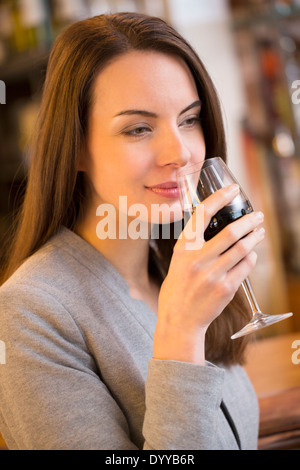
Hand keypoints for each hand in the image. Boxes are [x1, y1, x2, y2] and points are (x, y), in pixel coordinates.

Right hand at [153, 184, 264, 364]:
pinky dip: (251, 258)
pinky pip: (245, 267)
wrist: (179, 319)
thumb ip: (194, 246)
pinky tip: (252, 255)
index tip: (233, 189)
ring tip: (259, 232)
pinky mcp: (225, 288)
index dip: (220, 198)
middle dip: (249, 221)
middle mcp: (198, 258)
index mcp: (184, 248)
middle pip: (231, 231)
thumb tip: (216, 230)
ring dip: (254, 238)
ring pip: (242, 248)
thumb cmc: (177, 289)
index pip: (202, 214)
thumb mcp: (178, 261)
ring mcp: (213, 274)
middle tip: (257, 216)